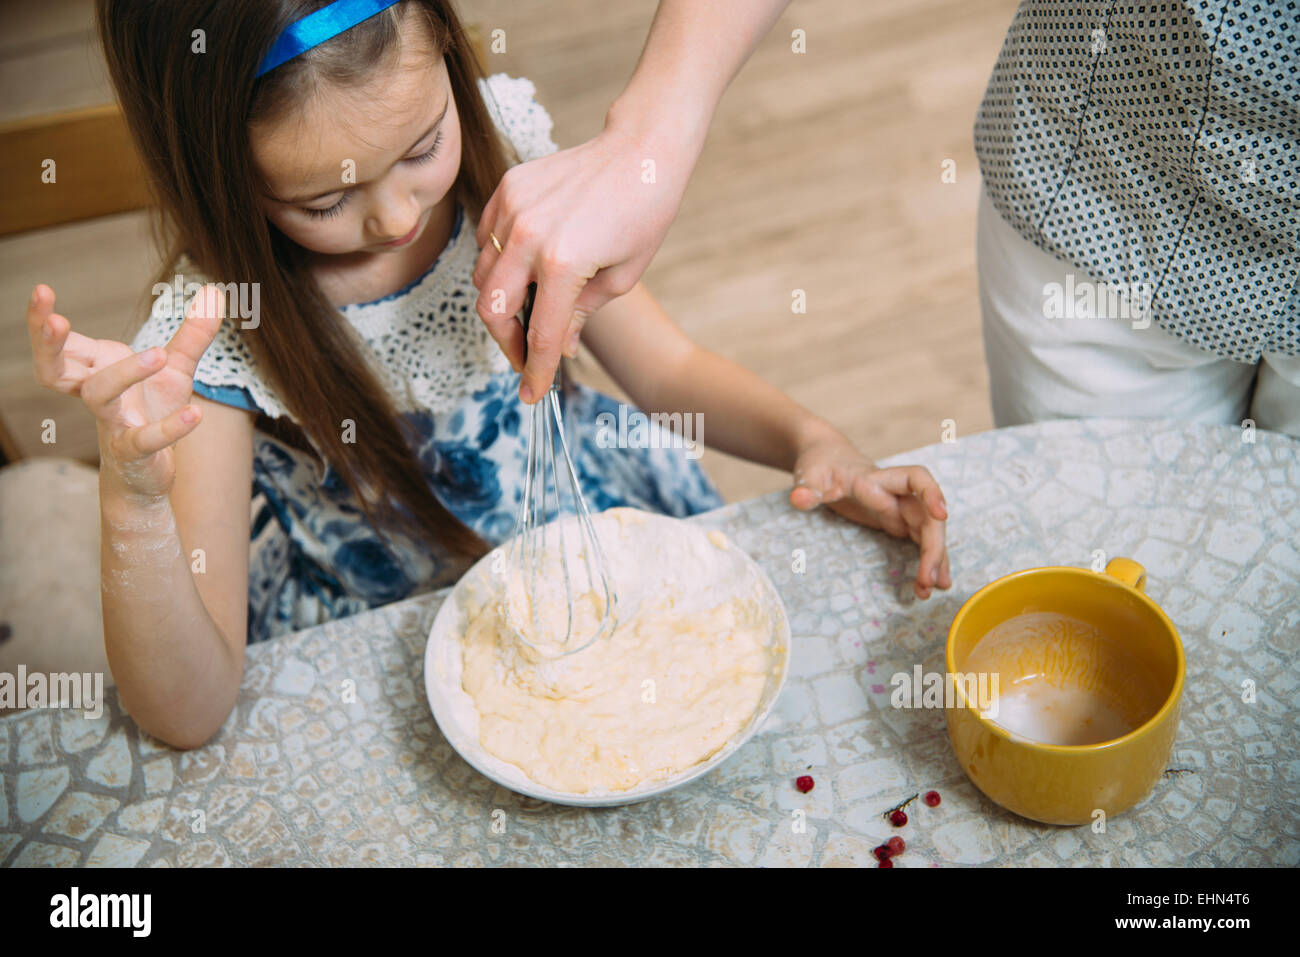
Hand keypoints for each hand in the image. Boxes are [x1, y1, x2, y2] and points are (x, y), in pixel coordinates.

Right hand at [27, 283, 226, 500]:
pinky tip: (195, 414)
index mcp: (95, 370)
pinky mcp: (135, 452)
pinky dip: (170, 428)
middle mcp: (96, 395)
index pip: (61, 343)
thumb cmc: (151, 412)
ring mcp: (113, 424)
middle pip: (55, 370)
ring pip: (100, 397)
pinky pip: (146, 439)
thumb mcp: (176, 369)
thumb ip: (192, 334)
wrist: (148, 471)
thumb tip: (215, 292)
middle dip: (49, 345)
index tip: (42, 289)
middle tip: (54, 320)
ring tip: (158, 354)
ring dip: (124, 374)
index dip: (43, 320)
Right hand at [472, 120, 687, 403]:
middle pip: (493, 309)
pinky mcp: (508, 188)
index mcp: (564, 263)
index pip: (541, 335)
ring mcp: (513, 207)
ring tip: (532, 309)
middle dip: (507, 342)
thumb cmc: (643, 212)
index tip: (533, 395)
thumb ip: (580, 314)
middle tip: (528, 355)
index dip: (537, 372)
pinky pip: (487, 237)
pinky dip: (500, 260)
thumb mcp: (621, 277)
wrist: (640, 149)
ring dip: (502, 301)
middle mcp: (530, 235)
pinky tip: (527, 267)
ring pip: (484, 274)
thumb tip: (558, 344)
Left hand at [790, 437, 951, 598]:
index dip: (932, 493)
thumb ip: (808, 487)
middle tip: (929, 580)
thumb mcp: (810, 474)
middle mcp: (897, 493)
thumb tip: (798, 498)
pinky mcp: (898, 523)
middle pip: (928, 517)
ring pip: (928, 533)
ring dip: (934, 560)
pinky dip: (925, 562)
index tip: (941, 514)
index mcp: (878, 478)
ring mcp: (900, 509)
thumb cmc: (820, 464)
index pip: (916, 478)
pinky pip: (919, 543)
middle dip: (933, 547)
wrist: (826, 461)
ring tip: (933, 589)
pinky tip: (927, 584)